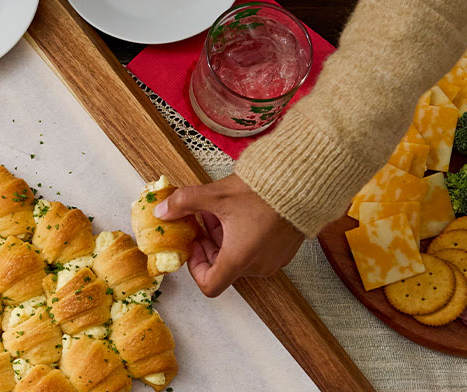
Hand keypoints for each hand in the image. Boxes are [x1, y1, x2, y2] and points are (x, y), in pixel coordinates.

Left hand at [154, 175, 303, 296]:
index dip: (196, 268)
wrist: (304, 182)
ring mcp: (274, 258)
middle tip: (202, 219)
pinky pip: (257, 250)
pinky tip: (240, 210)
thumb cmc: (263, 192)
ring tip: (220, 210)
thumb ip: (184, 203)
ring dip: (225, 237)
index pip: (210, 285)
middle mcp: (258, 265)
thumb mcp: (216, 195)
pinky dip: (243, 236)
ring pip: (239, 257)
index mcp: (240, 259)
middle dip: (208, 244)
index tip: (193, 245)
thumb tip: (162, 210)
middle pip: (223, 267)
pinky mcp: (284, 249)